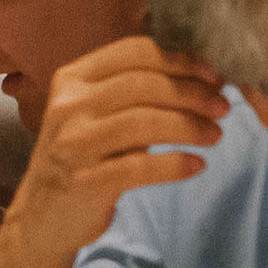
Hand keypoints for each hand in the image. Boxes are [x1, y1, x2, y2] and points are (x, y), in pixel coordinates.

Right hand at [0, 38, 231, 260]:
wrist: (44, 215)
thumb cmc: (82, 157)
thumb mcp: (95, 114)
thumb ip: (134, 92)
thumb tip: (202, 76)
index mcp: (72, 78)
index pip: (133, 52)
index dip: (180, 60)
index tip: (214, 76)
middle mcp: (68, 105)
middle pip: (142, 85)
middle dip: (192, 93)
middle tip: (223, 108)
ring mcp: (73, 144)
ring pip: (143, 123)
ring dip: (189, 127)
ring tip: (215, 136)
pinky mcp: (85, 181)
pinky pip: (140, 167)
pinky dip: (175, 164)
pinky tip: (197, 166)